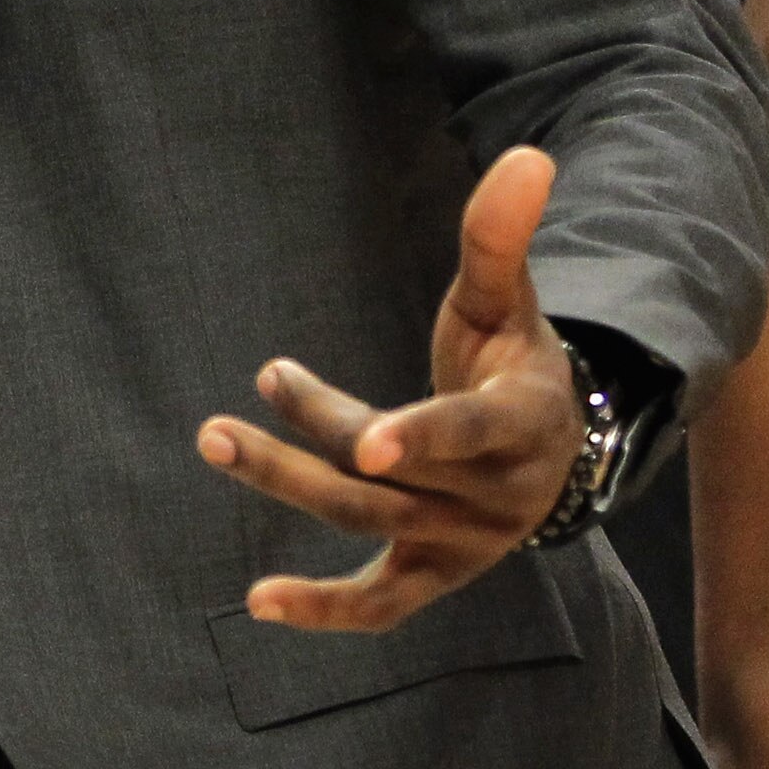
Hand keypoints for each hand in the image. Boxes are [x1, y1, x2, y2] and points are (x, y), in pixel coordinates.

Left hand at [196, 144, 581, 629]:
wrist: (552, 448)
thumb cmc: (514, 359)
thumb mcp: (507, 301)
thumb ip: (500, 238)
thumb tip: (528, 156)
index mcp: (522, 423)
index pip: (469, 431)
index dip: (421, 436)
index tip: (366, 442)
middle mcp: (495, 496)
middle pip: (388, 475)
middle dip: (311, 436)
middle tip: (239, 399)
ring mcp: (463, 543)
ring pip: (366, 518)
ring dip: (287, 483)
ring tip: (216, 436)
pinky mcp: (433, 574)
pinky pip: (381, 606)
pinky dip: (325, 612)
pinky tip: (258, 601)